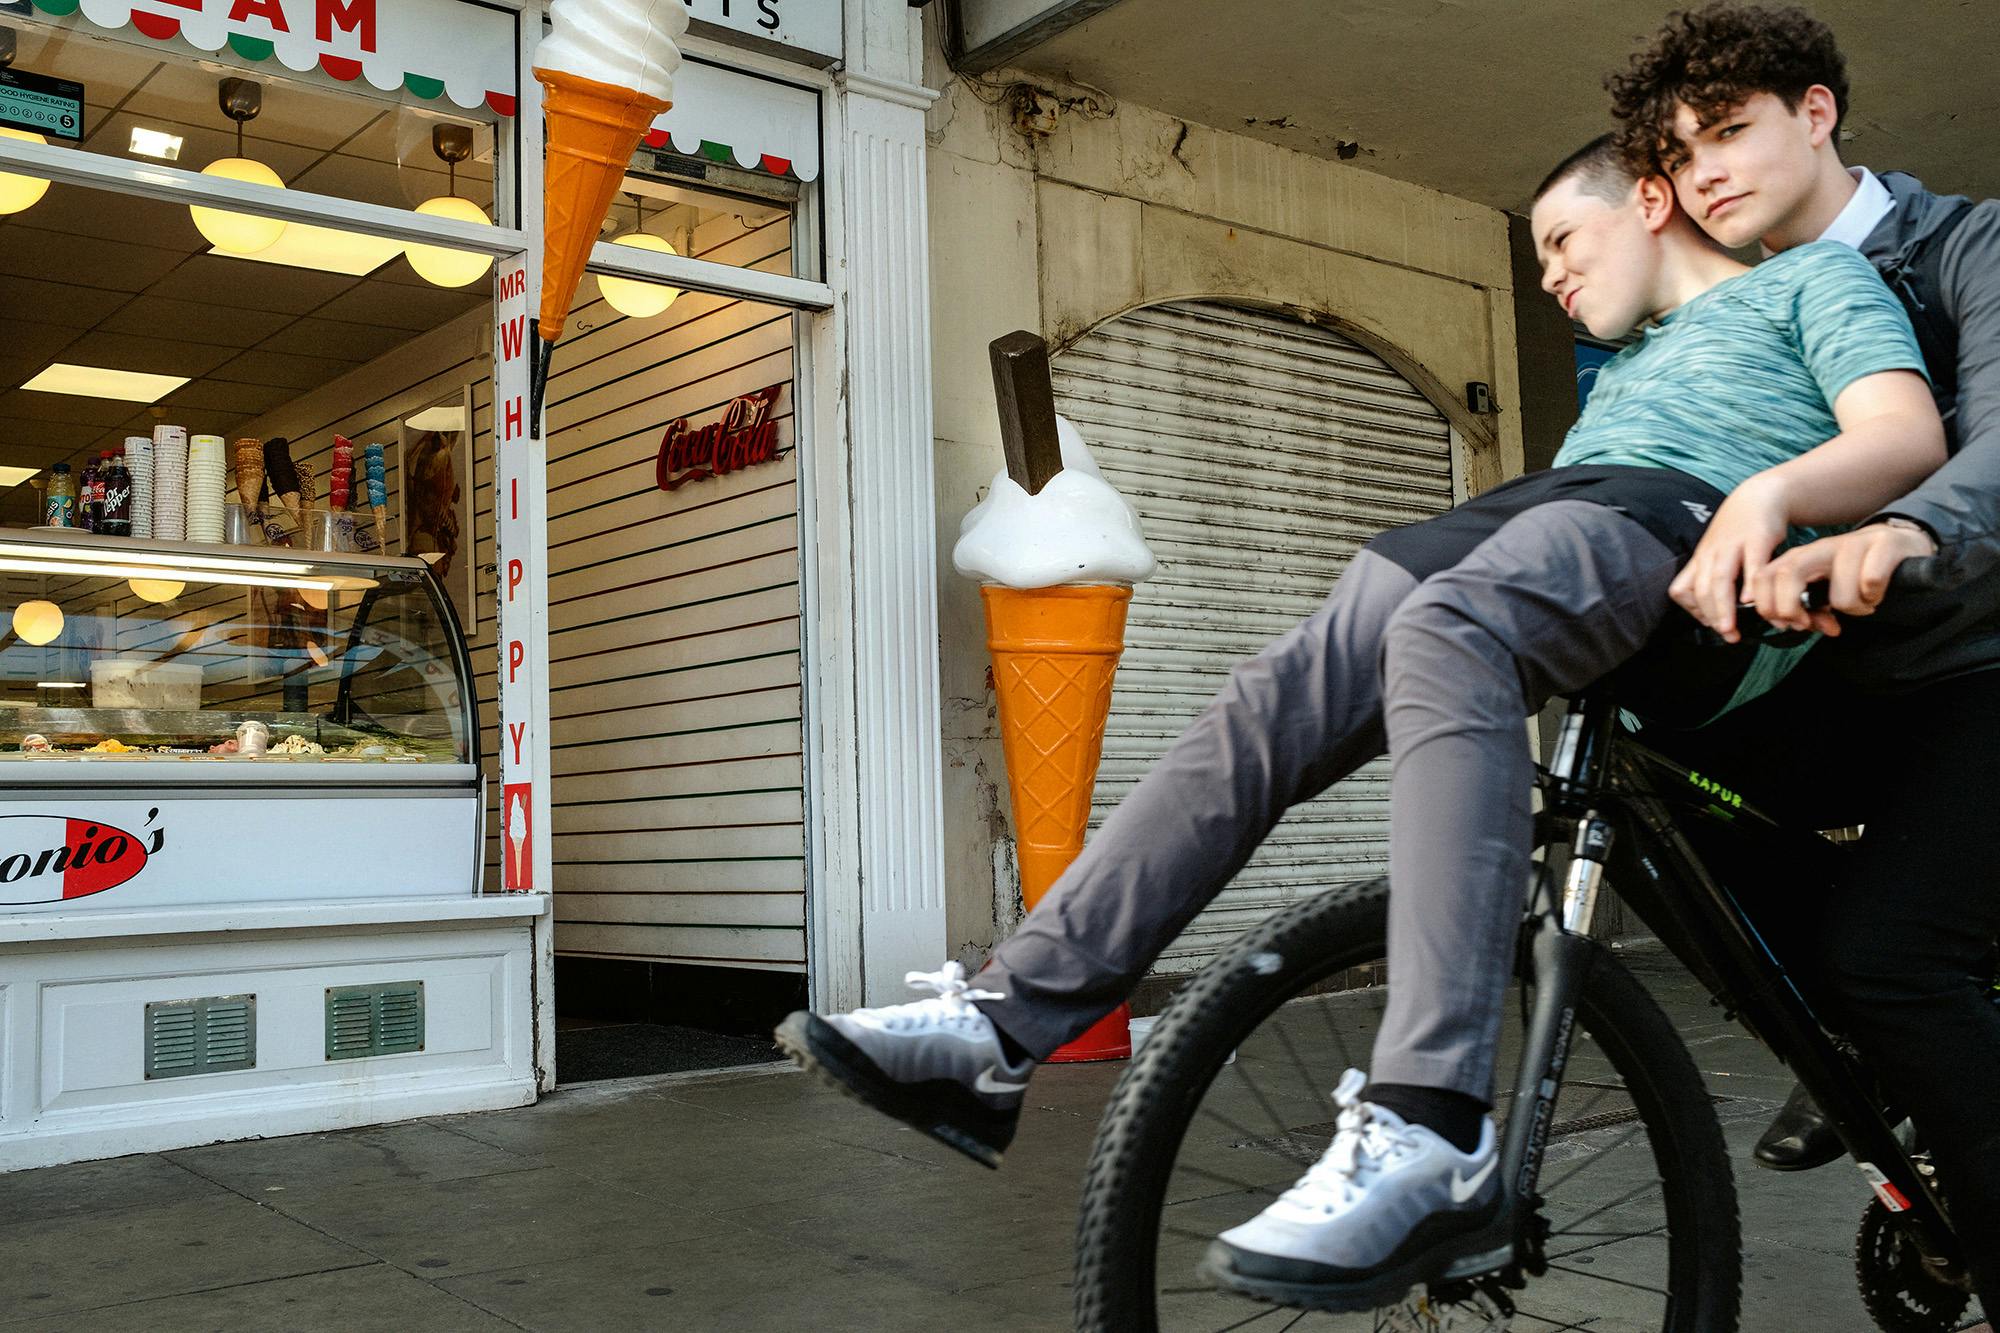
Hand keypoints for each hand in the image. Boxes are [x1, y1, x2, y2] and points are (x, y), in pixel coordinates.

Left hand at [1669, 476, 1791, 642]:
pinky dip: (1750, 583)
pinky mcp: (1756, 537)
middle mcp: (1711, 553)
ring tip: (1731, 628)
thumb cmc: (1737, 532)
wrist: (1759, 496)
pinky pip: (1751, 563)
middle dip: (1710, 616)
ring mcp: (1732, 544)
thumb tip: (1717, 615)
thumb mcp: (1718, 554)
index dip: (1692, 610)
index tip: (1709, 625)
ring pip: (1719, 578)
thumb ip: (1716, 580)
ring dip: (1723, 607)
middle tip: (1725, 636)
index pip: (1681, 590)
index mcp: (1700, 560)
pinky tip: (1753, 600)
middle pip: (1700, 588)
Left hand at [1746, 522, 1936, 635]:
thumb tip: (1804, 626)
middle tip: (1814, 622)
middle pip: (1787, 574)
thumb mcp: (1823, 590)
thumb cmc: (1855, 573)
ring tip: (1862, 604)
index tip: (1788, 624)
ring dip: (1852, 609)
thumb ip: (1806, 610)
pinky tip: (1877, 593)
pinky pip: (1871, 582)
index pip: (1762, 577)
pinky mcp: (1884, 546)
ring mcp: (1853, 544)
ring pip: (1839, 593)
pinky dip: (1874, 597)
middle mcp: (1821, 548)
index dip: (1768, 606)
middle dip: (1792, 608)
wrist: (1899, 543)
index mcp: (1800, 558)